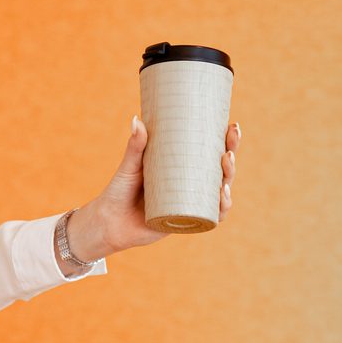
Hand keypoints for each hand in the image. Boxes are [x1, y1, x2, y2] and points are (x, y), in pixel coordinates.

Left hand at [63, 117, 241, 264]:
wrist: (109, 222)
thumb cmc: (119, 191)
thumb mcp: (130, 167)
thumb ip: (135, 146)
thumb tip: (137, 119)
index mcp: (183, 168)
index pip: (210, 152)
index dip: (227, 141)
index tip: (232, 126)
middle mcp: (191, 186)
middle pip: (220, 172)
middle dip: (231, 159)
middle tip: (229, 149)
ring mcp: (190, 204)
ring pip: (220, 193)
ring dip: (229, 180)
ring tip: (224, 167)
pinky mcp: (186, 222)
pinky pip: (210, 216)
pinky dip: (221, 208)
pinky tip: (223, 196)